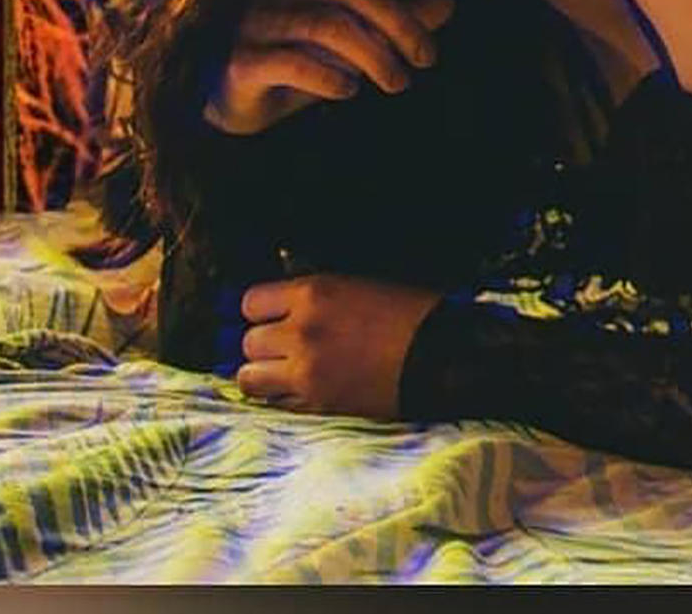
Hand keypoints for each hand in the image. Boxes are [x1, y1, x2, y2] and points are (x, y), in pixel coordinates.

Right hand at [202, 0, 457, 136]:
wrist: (237, 103)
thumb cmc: (301, 59)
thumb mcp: (352, 38)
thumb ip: (395, 18)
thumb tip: (448, 3)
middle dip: (397, 22)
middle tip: (427, 57)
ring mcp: (253, 20)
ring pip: (326, 26)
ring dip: (373, 56)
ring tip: (399, 82)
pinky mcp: (241, 60)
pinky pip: (292, 62)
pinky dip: (328, 77)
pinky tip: (349, 90)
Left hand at [237, 273, 442, 419]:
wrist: (443, 356)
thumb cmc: (412, 317)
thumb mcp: (360, 287)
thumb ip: (316, 297)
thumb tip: (284, 307)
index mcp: (314, 293)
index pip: (251, 302)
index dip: (262, 311)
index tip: (273, 316)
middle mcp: (302, 331)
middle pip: (249, 342)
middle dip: (265, 345)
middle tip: (287, 347)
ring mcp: (306, 371)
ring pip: (250, 377)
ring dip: (264, 374)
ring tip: (286, 373)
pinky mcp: (316, 404)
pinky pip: (274, 403)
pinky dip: (282, 398)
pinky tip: (303, 390)